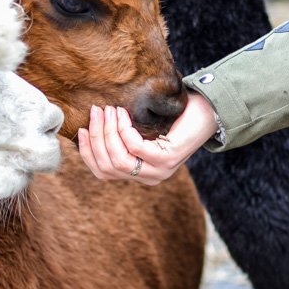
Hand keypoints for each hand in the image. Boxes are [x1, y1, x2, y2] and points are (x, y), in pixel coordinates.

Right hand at [78, 91, 219, 184]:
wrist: (208, 112)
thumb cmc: (173, 117)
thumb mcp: (143, 130)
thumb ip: (122, 136)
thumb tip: (90, 126)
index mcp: (140, 174)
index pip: (103, 172)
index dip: (88, 152)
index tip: (80, 130)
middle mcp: (149, 178)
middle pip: (108, 166)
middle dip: (96, 137)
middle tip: (95, 111)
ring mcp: (159, 171)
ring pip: (119, 160)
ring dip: (108, 132)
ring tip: (108, 110)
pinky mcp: (168, 160)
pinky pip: (135, 148)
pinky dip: (124, 130)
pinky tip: (123, 113)